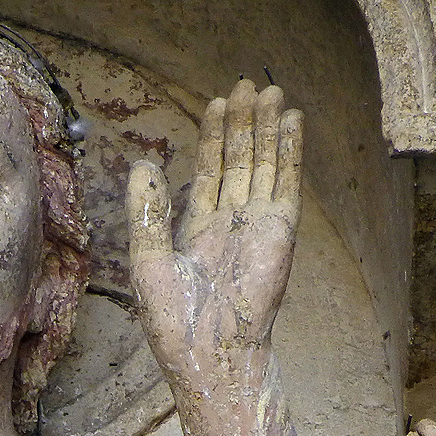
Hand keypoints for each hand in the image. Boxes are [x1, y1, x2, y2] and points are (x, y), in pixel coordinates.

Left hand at [126, 80, 302, 377]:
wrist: (208, 352)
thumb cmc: (173, 320)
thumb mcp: (147, 258)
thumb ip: (147, 211)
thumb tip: (143, 164)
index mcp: (198, 230)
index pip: (210, 171)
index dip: (214, 138)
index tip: (219, 103)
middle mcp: (231, 223)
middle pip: (239, 161)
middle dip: (245, 123)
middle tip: (249, 83)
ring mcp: (258, 226)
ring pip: (264, 165)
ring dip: (268, 129)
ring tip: (273, 91)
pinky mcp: (280, 233)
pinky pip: (286, 183)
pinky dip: (289, 152)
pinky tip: (293, 123)